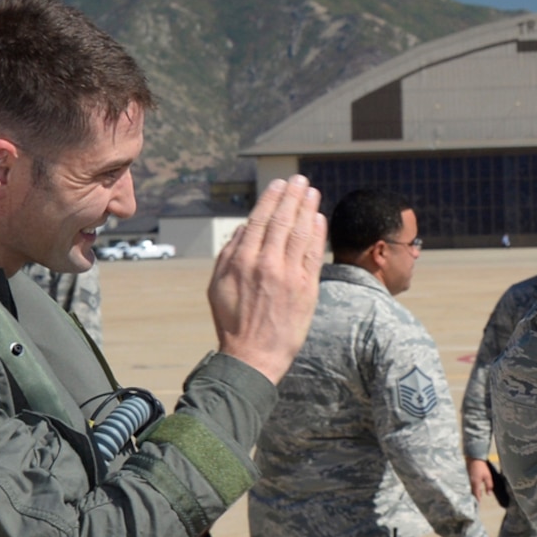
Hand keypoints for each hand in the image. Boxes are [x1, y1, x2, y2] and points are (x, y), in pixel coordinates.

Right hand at [209, 176, 326, 383]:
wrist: (253, 356)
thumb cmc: (232, 322)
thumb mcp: (218, 285)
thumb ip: (230, 253)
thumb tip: (245, 228)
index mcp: (242, 260)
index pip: (261, 220)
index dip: (272, 199)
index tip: (279, 184)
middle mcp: (266, 263)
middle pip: (283, 221)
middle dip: (292, 196)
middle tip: (299, 180)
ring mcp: (289, 275)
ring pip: (301, 233)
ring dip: (308, 209)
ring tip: (312, 192)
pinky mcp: (307, 289)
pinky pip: (314, 254)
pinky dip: (317, 234)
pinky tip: (319, 219)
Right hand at [467, 458, 493, 500]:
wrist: (474, 457)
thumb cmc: (482, 466)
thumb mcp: (487, 476)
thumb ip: (489, 485)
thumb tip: (489, 494)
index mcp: (475, 483)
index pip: (476, 494)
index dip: (477, 499)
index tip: (478, 504)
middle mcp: (471, 482)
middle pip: (472, 492)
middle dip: (475, 496)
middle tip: (477, 501)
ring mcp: (469, 479)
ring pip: (471, 488)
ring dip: (474, 492)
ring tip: (477, 495)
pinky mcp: (468, 475)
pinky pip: (470, 484)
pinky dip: (473, 487)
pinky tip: (475, 487)